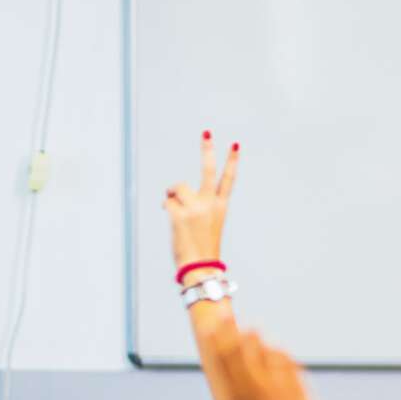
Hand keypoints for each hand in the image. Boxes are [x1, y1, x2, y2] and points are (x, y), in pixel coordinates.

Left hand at [163, 132, 239, 277]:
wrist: (200, 267)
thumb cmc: (201, 249)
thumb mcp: (205, 225)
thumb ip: (195, 207)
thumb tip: (170, 196)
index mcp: (220, 207)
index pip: (228, 180)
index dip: (232, 162)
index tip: (235, 145)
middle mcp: (210, 204)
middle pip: (208, 171)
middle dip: (207, 149)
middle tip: (206, 132)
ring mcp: (196, 208)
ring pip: (178, 187)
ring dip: (171, 195)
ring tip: (173, 207)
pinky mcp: (181, 215)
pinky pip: (167, 202)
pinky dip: (165, 207)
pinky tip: (171, 220)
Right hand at [207, 327, 317, 399]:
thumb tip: (230, 398)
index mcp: (238, 396)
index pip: (224, 360)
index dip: (218, 341)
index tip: (212, 326)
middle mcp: (256, 387)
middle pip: (242, 350)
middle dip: (233, 331)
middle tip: (228, 316)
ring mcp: (278, 385)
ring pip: (266, 352)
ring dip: (257, 340)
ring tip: (253, 329)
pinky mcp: (297, 388)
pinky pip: (288, 363)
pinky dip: (281, 354)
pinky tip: (278, 349)